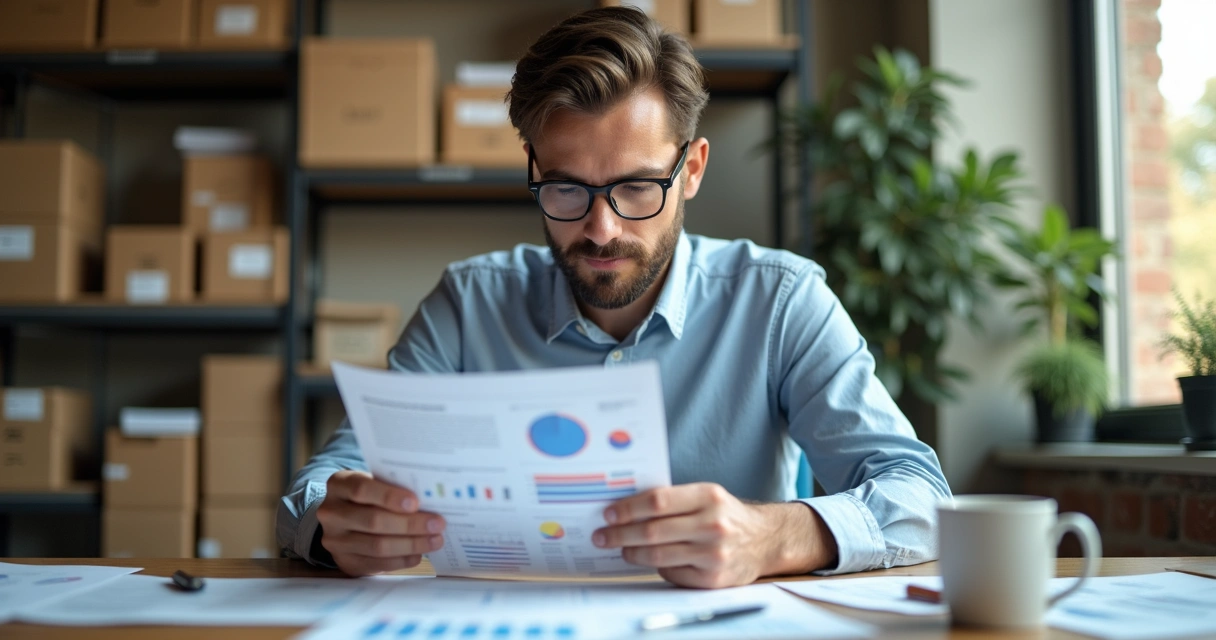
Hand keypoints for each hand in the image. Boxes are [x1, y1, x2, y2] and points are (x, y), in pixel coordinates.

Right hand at [316, 470, 445, 575]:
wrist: (344, 518)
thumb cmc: (369, 495)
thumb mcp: (374, 482)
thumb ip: (394, 486)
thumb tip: (431, 498)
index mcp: (339, 485)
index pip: (362, 489)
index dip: (389, 496)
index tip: (416, 502)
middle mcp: (331, 512)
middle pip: (373, 521)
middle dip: (410, 524)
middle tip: (438, 524)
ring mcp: (335, 540)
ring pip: (377, 546)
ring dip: (411, 544)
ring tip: (435, 540)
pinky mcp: (345, 562)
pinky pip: (377, 564)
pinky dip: (402, 560)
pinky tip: (418, 554)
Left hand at [592, 483, 836, 587]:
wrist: (765, 540)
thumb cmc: (726, 515)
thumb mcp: (707, 496)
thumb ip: (673, 499)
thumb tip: (626, 507)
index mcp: (709, 496)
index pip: (657, 501)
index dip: (627, 508)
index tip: (608, 514)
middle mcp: (712, 524)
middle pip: (652, 530)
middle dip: (620, 534)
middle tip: (602, 536)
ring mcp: (713, 554)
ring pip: (658, 555)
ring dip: (632, 553)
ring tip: (620, 549)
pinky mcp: (712, 579)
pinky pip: (671, 573)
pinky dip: (656, 567)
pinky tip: (648, 560)